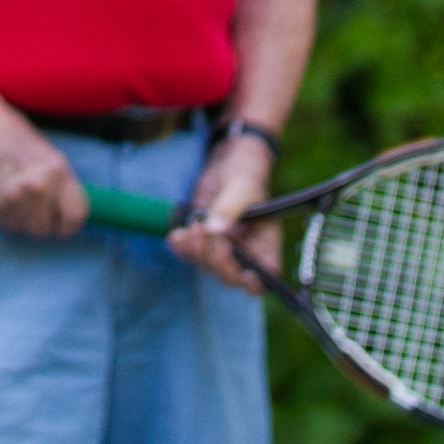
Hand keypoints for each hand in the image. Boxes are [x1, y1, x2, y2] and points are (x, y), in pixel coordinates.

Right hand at [0, 109, 86, 238]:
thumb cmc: (8, 130)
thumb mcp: (43, 151)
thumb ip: (56, 183)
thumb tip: (62, 210)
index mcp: (57, 170)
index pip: (76, 216)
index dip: (70, 224)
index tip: (63, 224)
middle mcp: (37, 187)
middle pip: (45, 229)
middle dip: (39, 220)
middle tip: (29, 205)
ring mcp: (11, 198)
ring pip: (20, 228)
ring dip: (16, 217)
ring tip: (8, 192)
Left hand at [171, 129, 284, 291]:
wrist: (227, 160)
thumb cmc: (245, 172)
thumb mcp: (242, 186)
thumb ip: (231, 207)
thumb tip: (216, 230)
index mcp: (265, 241)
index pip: (266, 275)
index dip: (256, 283)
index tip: (245, 273)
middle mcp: (246, 250)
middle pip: (233, 276)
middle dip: (218, 261)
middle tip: (208, 234)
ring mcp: (223, 247)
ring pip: (209, 267)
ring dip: (198, 252)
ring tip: (193, 227)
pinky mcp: (203, 240)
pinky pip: (191, 254)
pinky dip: (182, 248)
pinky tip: (177, 236)